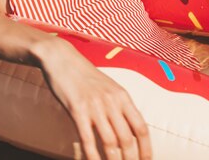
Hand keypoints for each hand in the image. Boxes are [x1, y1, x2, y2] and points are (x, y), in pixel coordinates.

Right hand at [37, 38, 151, 159]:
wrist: (62, 59)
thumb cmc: (85, 75)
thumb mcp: (108, 87)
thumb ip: (119, 106)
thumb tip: (129, 129)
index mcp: (122, 96)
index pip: (141, 127)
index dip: (146, 148)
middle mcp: (111, 102)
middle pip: (127, 139)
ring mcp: (94, 106)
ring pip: (110, 143)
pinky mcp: (77, 110)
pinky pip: (87, 139)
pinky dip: (92, 156)